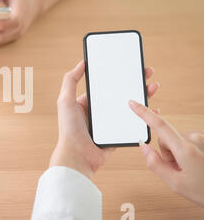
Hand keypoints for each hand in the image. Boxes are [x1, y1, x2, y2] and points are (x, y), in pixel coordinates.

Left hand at [50, 61, 158, 178]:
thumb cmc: (68, 129)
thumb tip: (81, 63)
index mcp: (88, 103)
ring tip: (153, 87)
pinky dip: (144, 118)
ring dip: (143, 97)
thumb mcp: (65, 101)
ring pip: (130, 108)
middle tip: (148, 73)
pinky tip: (153, 110)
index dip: (118, 75)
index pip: (106, 85)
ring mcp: (110, 125)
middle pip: (121, 95)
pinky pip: (134, 125)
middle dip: (135, 83)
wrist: (77, 156)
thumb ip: (70, 81)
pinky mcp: (118, 136)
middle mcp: (99, 113)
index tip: (130, 65)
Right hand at [129, 101, 203, 205]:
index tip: (133, 103)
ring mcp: (202, 139)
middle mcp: (195, 139)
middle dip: (166, 154)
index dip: (144, 113)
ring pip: (176, 142)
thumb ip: (155, 164)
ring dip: (177, 155)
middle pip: (166, 139)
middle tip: (178, 171)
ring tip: (189, 171)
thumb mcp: (175, 184)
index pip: (159, 125)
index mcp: (185, 149)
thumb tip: (144, 147)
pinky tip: (195, 167)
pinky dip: (186, 154)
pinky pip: (187, 144)